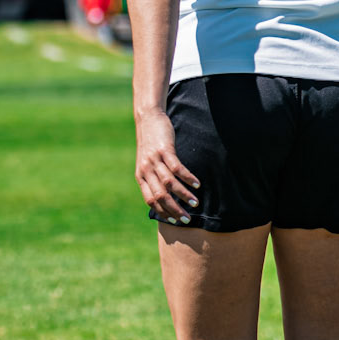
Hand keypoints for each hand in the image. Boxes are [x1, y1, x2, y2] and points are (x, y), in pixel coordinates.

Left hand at [135, 107, 199, 221]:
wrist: (148, 119)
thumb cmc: (151, 143)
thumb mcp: (147, 163)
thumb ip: (153, 178)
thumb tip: (165, 195)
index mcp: (141, 177)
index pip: (151, 200)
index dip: (163, 212)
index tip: (175, 221)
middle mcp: (146, 170)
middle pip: (160, 195)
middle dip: (175, 209)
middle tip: (187, 219)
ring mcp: (155, 160)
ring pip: (169, 184)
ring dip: (184, 195)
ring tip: (196, 203)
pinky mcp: (165, 150)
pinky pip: (176, 168)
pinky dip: (187, 178)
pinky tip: (197, 184)